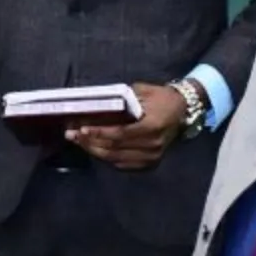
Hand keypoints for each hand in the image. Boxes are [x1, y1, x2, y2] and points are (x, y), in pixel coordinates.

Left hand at [67, 83, 188, 169]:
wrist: (183, 111)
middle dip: (90, 143)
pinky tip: (94, 149)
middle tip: (72, 135)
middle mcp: (152, 146)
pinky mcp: (150, 164)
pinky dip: (106, 157)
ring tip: (78, 142)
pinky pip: (122, 164)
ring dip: (94, 151)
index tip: (81, 129)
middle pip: (114, 149)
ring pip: (115, 159)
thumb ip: (122, 100)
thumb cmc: (161, 97)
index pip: (119, 134)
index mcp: (152, 127)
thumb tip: (96, 105)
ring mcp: (152, 158)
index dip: (98, 133)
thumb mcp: (142, 91)